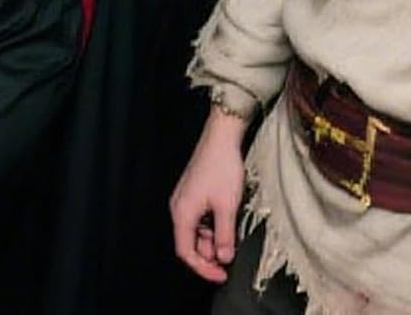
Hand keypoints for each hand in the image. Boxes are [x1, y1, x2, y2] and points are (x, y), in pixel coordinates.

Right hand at [170, 108, 248, 283]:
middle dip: (209, 254)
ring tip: (231, 238)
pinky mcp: (192, 191)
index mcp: (182, 213)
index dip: (203, 268)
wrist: (221, 135)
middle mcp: (179, 207)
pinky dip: (211, 225)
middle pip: (189, 242)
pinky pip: (199, 217)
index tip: (221, 275)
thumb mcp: (227, 205)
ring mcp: (184, 198)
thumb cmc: (222, 167)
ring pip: (195, 230)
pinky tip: (226, 222)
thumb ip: (225, 235)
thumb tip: (224, 258)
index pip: (186, 252)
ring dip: (212, 239)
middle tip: (229, 258)